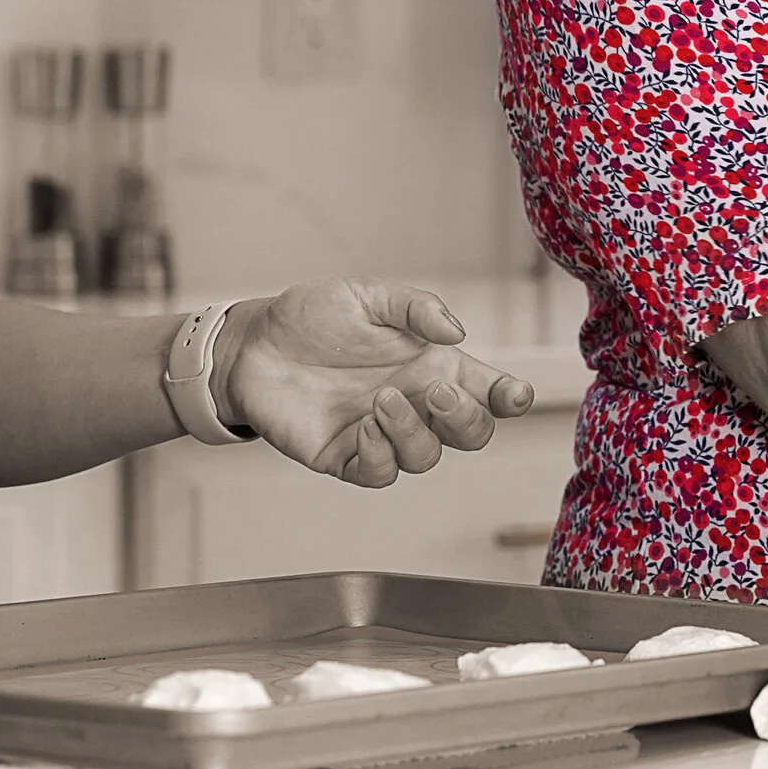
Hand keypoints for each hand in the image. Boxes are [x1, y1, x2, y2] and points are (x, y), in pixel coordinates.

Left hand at [209, 278, 537, 487]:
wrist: (252, 345)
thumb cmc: (311, 317)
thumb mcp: (366, 296)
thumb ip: (414, 308)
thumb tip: (455, 332)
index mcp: (431, 365)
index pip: (487, 390)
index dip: (511, 398)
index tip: (515, 395)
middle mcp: (415, 403)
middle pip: (470, 433)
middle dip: (466, 418)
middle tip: (435, 390)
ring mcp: (382, 433)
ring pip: (426, 456)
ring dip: (413, 431)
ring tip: (382, 399)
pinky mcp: (346, 456)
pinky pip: (379, 472)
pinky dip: (382, 454)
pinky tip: (365, 426)